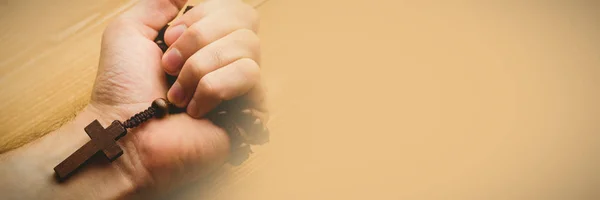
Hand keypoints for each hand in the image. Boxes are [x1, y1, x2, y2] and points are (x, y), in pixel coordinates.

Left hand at [89, 0, 259, 192]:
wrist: (126, 133)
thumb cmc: (122, 89)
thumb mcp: (128, 32)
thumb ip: (158, 4)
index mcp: (205, 41)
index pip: (232, 8)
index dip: (200, 17)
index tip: (168, 40)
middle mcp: (227, 59)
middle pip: (245, 18)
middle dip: (199, 38)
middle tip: (169, 66)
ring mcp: (240, 84)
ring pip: (249, 46)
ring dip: (201, 66)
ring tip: (177, 94)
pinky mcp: (250, 110)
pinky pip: (249, 75)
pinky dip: (213, 88)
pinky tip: (195, 110)